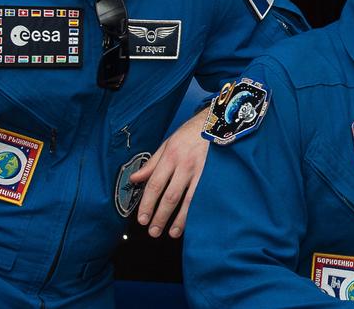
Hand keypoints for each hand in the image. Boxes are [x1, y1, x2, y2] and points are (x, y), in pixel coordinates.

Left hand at [129, 112, 209, 237]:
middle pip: (170, 196)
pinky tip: (193, 222)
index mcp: (171, 156)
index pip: (155, 184)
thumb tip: (135, 178)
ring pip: (188, 200)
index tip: (142, 219)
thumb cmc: (191, 133)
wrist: (218, 122)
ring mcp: (201, 172)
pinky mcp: (213, 176)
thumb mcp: (168, 143)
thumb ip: (152, 163)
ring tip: (172, 233)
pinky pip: (203, 197)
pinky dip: (197, 211)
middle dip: (160, 216)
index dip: (147, 204)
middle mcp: (185, 165)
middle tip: (153, 231)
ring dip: (179, 219)